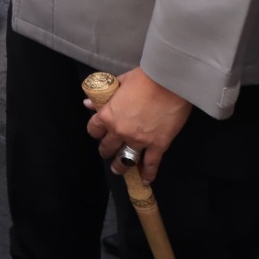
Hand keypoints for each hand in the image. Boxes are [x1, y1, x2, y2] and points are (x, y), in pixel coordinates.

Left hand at [84, 68, 191, 183]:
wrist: (169, 82)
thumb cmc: (144, 78)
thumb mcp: (120, 83)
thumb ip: (104, 96)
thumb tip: (88, 103)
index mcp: (108, 115)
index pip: (94, 130)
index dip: (95, 131)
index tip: (99, 133)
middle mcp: (120, 131)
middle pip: (108, 147)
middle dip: (106, 150)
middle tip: (108, 152)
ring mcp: (139, 140)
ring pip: (125, 159)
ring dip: (120, 166)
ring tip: (118, 169)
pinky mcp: (158, 145)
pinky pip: (151, 163)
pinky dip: (148, 173)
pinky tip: (145, 180)